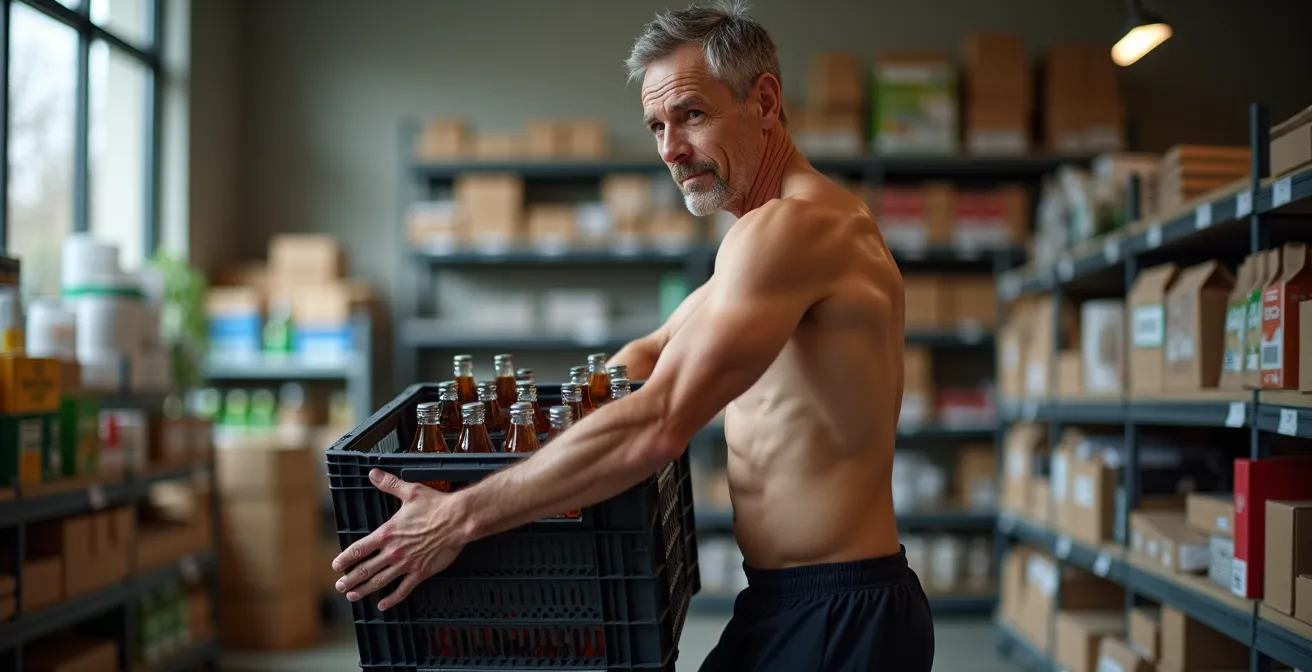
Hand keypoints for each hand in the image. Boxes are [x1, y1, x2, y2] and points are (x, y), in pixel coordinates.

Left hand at [332, 468, 464, 610]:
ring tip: (353, 596)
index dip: (345, 559)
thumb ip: (389, 484)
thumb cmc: (436, 505)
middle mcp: (393, 551)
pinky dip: (391, 599)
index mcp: (387, 533)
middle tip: (341, 587)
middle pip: (365, 569)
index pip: (359, 549)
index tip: (336, 566)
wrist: (458, 520)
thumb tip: (373, 473)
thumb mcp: (410, 491)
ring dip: (364, 590)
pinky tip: (383, 604)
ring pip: (380, 581)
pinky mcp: (420, 573)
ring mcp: (406, 564)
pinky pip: (403, 590)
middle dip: (350, 580)